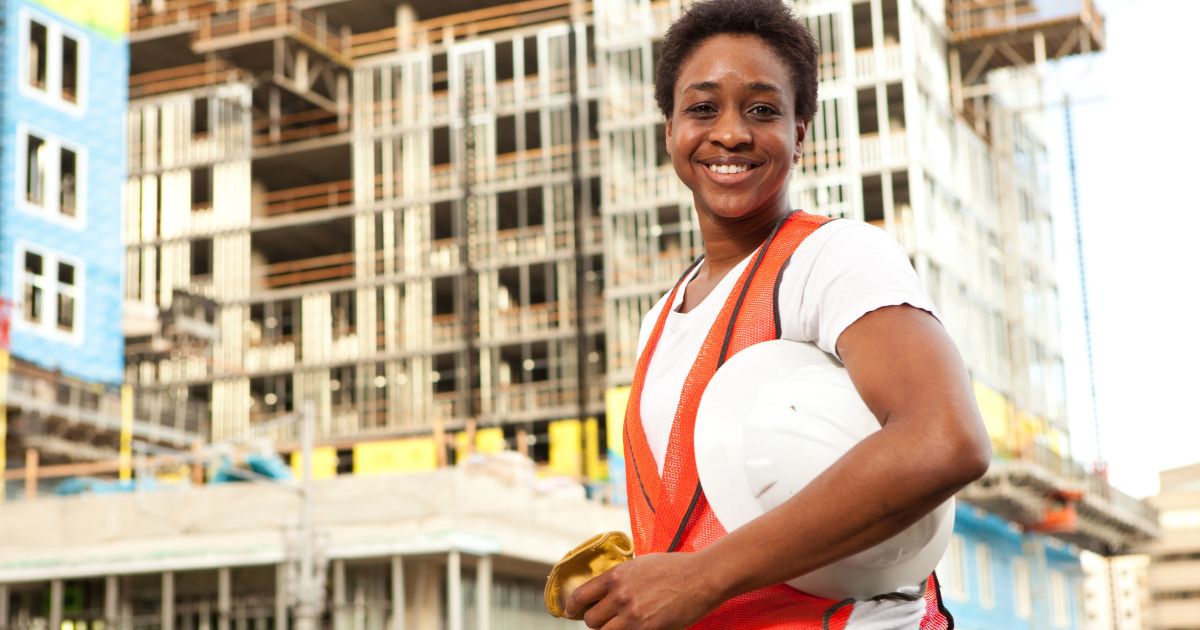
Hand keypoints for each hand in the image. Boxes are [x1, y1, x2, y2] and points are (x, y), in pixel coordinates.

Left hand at [564, 551, 723, 629]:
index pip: (580, 596)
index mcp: (616, 576)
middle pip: (591, 620)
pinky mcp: (647, 629)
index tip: (572, 612)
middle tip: (604, 620)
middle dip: (596, 622)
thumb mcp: (640, 564)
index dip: (572, 608)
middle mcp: (620, 595)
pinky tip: (636, 627)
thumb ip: (620, 578)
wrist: (701, 577)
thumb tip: (605, 591)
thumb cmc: (675, 568)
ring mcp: (633, 615)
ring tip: (620, 625)